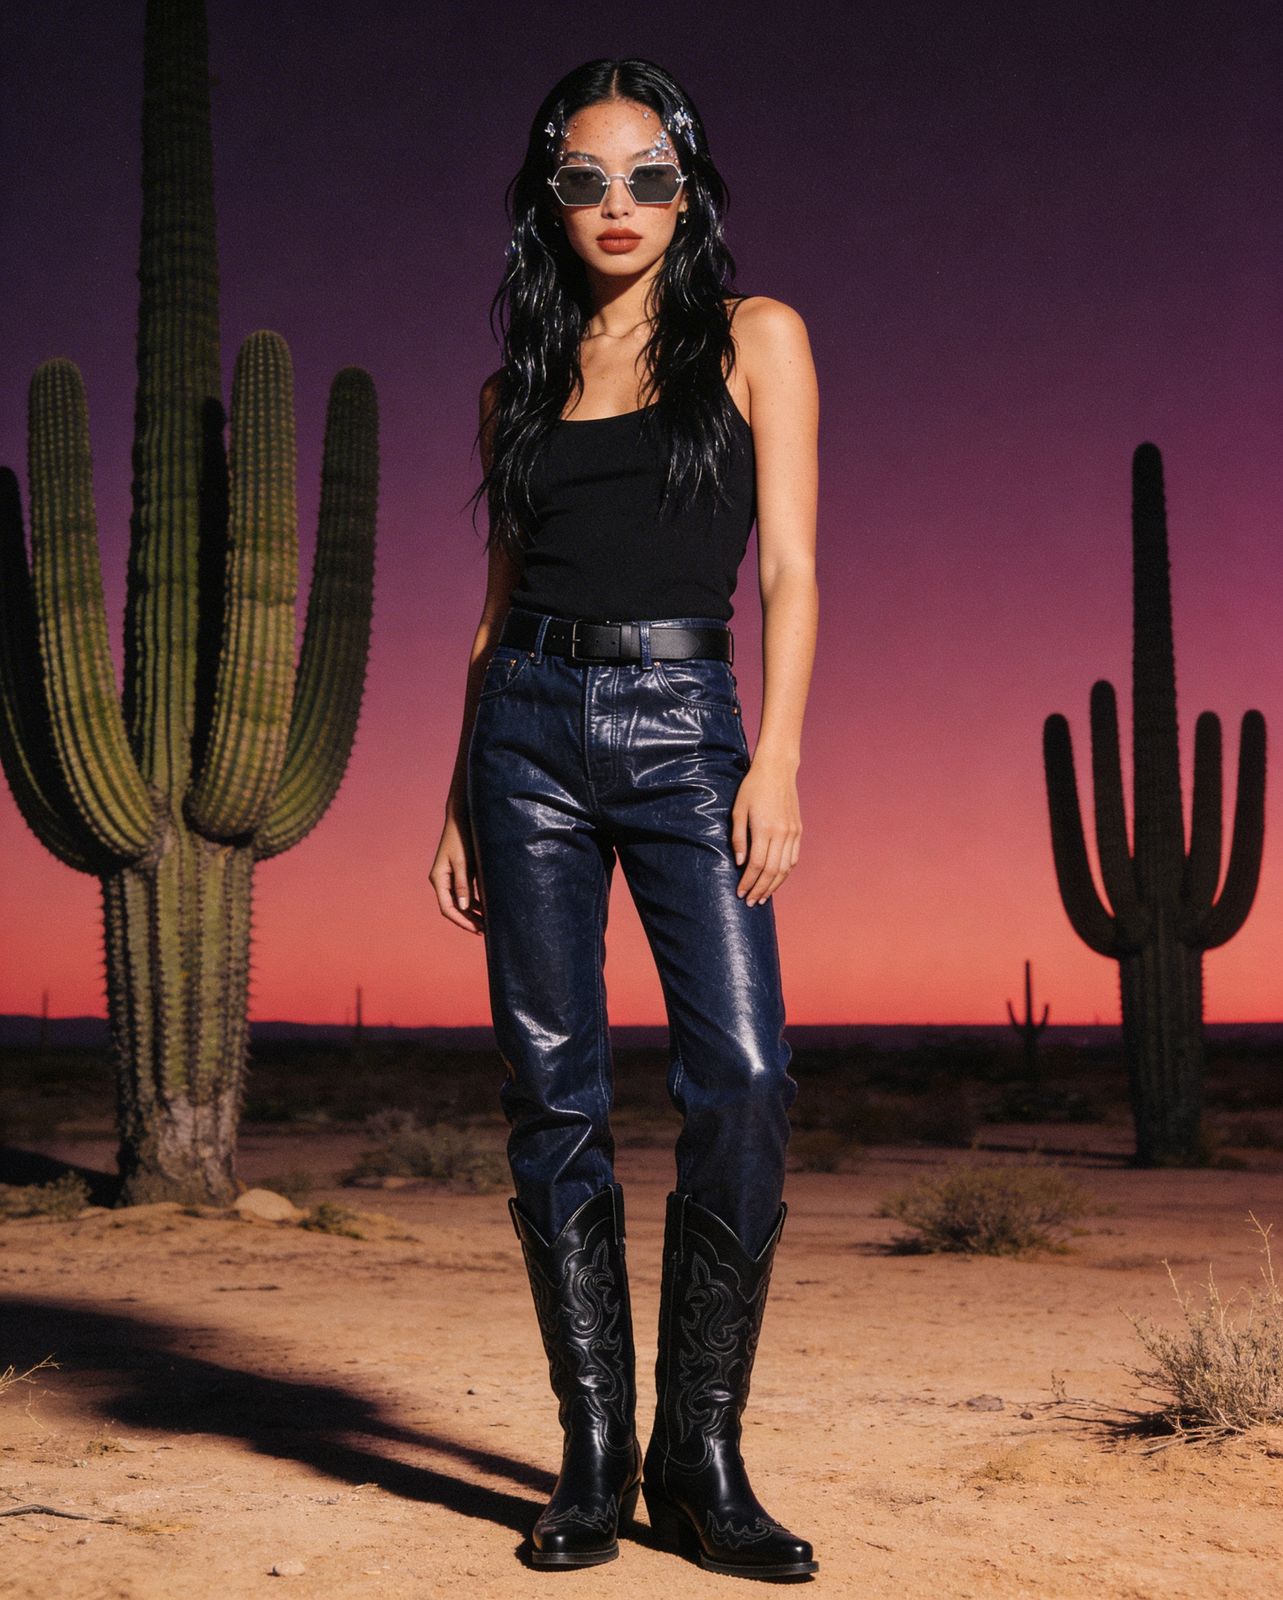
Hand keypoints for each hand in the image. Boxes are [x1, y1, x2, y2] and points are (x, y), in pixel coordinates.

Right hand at [430, 806, 484, 933]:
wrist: (461, 818)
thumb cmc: (460, 837)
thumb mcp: (462, 861)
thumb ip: (462, 884)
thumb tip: (463, 907)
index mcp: (439, 879)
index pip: (448, 908)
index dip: (462, 921)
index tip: (476, 929)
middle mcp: (442, 881)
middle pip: (453, 908)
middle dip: (468, 920)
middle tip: (485, 930)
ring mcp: (450, 877)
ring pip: (460, 902)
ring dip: (472, 913)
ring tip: (487, 923)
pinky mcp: (459, 873)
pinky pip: (465, 893)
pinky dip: (475, 902)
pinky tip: (486, 908)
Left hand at [731, 755, 801, 905]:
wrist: (777, 770)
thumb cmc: (752, 788)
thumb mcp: (738, 811)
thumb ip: (738, 838)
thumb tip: (739, 863)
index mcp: (764, 829)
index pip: (757, 865)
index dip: (748, 882)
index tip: (740, 893)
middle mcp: (781, 833)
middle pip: (772, 871)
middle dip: (760, 889)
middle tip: (751, 902)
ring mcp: (792, 832)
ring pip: (785, 868)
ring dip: (774, 885)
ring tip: (763, 897)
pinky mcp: (798, 830)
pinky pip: (793, 858)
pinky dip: (785, 873)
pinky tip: (776, 880)